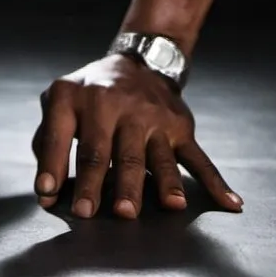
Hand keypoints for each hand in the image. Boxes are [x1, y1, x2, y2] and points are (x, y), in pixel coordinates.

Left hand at [31, 53, 242, 218]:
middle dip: (97, 184)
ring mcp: (149, 117)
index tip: (48, 195)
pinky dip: (215, 182)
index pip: (60, 135)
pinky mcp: (178, 127)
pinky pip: (198, 158)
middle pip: (105, 151)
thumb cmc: (90, 93)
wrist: (137, 63)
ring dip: (158, 185)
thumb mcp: (60, 100)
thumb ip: (48, 140)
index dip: (53, 166)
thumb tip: (46, 190)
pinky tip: (229, 204)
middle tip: (89, 213)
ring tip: (161, 208)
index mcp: (75, 98)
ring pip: (152, 157)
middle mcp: (111, 104)